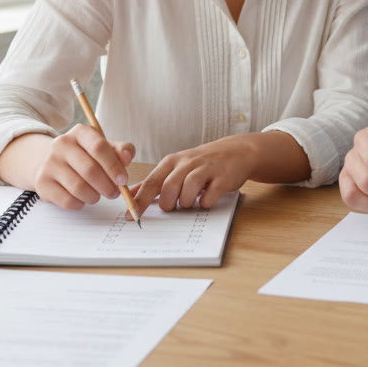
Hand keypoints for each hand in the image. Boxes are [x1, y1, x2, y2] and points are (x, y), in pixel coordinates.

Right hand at [28, 125, 135, 210]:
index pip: (99, 147)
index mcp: (80, 132)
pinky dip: (80, 203)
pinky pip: (67, 200)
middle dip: (107, 186)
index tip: (124, 180)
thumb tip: (127, 157)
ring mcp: (49, 163)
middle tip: (114, 193)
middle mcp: (61, 144)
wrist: (52, 162)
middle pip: (90, 170)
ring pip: (79, 187)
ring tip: (98, 195)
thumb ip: (120, 150)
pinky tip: (83, 198)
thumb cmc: (85, 156)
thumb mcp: (104, 148)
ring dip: (94, 196)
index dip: (114, 166)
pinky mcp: (42, 182)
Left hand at [132, 136, 256, 211]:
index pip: (151, 182)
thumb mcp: (176, 167)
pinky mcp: (222, 178)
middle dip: (168, 204)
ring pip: (187, 193)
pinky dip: (205, 203)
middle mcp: (187, 163)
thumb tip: (131, 194)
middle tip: (173, 207)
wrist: (237, 151)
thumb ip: (155, 180)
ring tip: (192, 200)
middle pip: (168, 188)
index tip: (130, 217)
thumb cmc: (202, 163)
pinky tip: (207, 198)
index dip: (140, 201)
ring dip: (187, 203)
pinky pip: (208, 198)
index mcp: (172, 162)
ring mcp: (205, 170)